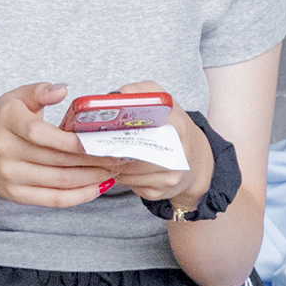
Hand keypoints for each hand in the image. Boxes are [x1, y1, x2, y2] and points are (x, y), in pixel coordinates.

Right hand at [0, 83, 112, 211]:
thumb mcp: (13, 98)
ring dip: (92, 178)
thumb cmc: (0, 122)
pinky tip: (98, 187)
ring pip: (60, 181)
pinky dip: (79, 196)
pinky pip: (55, 199)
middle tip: (120, 155)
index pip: (42, 134)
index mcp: (7, 121)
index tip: (99, 141)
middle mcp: (6, 150)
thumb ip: (38, 91)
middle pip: (57, 160)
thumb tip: (63, 89)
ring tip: (113, 169)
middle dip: (93, 160)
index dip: (72, 142)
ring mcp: (11, 176)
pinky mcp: (18, 195)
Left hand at [105, 100, 214, 215]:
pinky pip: (131, 185)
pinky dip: (119, 175)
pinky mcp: (160, 193)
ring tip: (96, 152)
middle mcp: (176, 156)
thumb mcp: (165, 101)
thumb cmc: (175, 128)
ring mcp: (169, 178)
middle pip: (130, 156)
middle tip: (90, 142)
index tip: (99, 127)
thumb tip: (116, 96)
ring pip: (127, 173)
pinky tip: (115, 165)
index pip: (141, 130)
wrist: (196, 160)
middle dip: (107, 150)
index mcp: (177, 127)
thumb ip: (141, 92)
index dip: (117, 130)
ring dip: (109, 164)